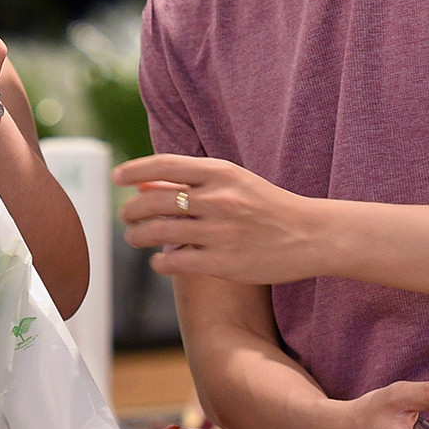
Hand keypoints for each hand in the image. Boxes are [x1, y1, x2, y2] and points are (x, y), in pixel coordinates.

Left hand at [115, 154, 319, 282]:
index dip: (134, 170)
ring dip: (137, 235)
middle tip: (126, 216)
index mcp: (222, 173)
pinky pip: (173, 261)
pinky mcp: (222, 264)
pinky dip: (159, 261)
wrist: (312, 236)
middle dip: (131, 210)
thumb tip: (145, 183)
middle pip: (153, 201)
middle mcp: (218, 200)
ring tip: (135, 237)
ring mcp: (220, 233)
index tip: (117, 177)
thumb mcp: (234, 183)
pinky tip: (160, 260)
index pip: (164, 165)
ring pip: (157, 232)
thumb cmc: (267, 206)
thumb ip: (191, 182)